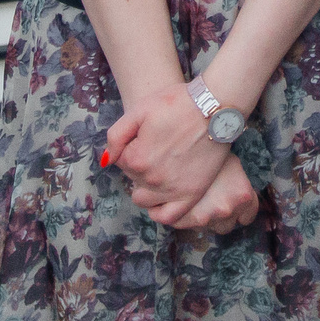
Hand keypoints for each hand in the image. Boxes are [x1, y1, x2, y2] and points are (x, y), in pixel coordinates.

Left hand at [105, 85, 228, 223]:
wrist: (214, 108)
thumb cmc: (177, 104)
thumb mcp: (139, 110)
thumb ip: (116, 136)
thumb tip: (106, 160)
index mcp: (136, 159)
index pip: (121, 161)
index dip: (132, 146)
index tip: (147, 134)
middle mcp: (152, 179)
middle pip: (133, 178)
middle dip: (139, 164)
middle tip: (157, 146)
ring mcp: (172, 190)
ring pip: (144, 199)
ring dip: (146, 187)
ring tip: (159, 168)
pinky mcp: (191, 195)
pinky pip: (168, 216)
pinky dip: (159, 211)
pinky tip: (161, 199)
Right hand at [174, 155, 257, 235]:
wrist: (181, 149)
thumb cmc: (211, 151)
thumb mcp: (232, 165)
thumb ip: (238, 184)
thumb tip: (237, 191)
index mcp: (243, 195)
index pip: (248, 216)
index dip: (241, 211)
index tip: (234, 205)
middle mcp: (228, 209)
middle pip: (229, 225)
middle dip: (222, 216)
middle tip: (214, 199)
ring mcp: (207, 218)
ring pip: (210, 227)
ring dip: (207, 219)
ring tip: (200, 200)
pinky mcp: (185, 222)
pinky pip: (192, 227)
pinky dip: (190, 219)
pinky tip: (187, 203)